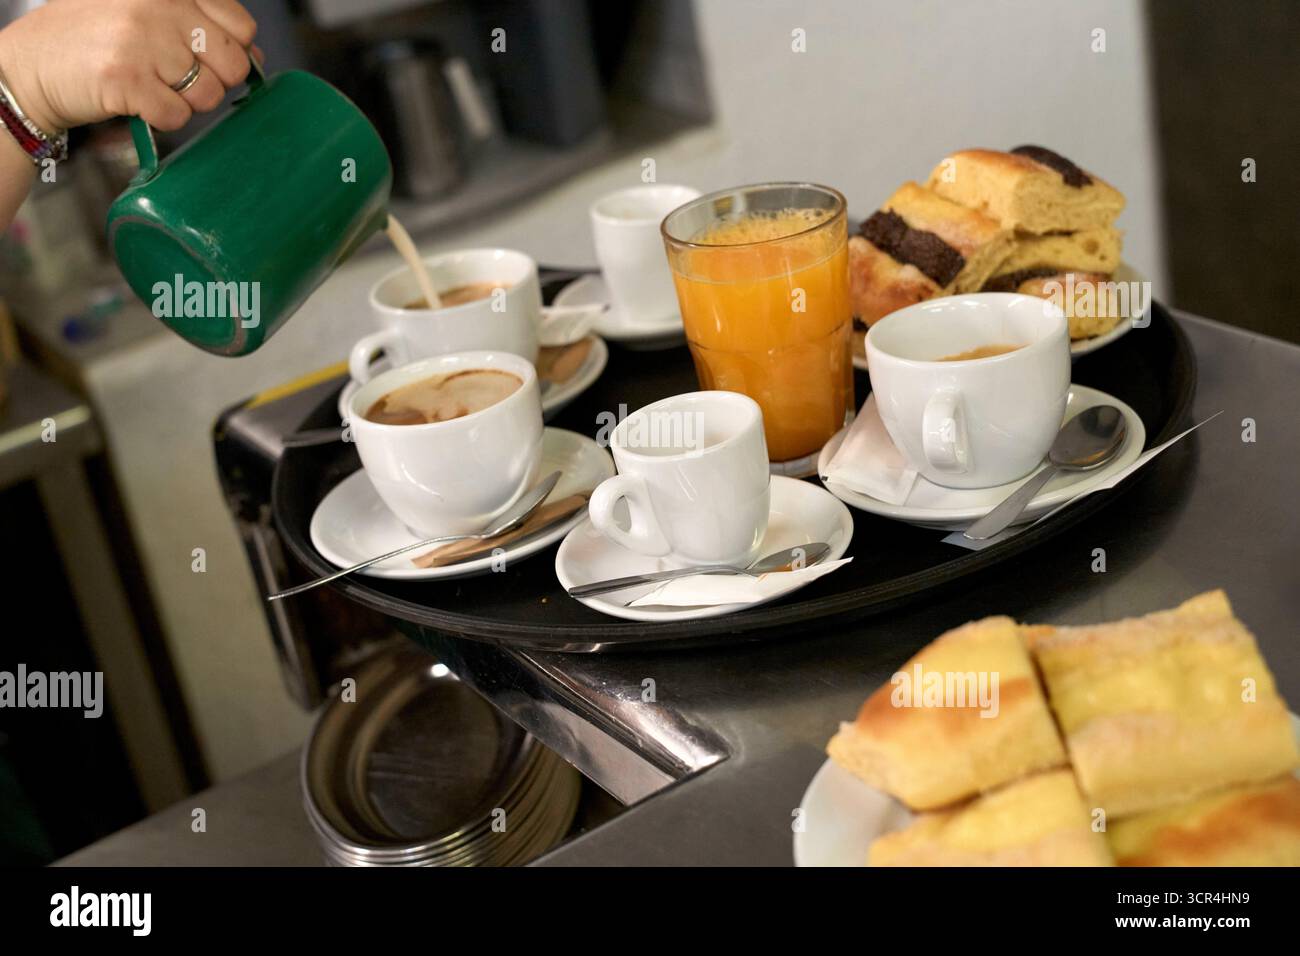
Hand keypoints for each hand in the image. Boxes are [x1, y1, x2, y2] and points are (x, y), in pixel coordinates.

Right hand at [0, 0, 258, 133]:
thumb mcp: (149, 16)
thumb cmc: (96, 42)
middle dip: (213, 82)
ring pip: (210, 94)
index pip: (241, 26)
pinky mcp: (127, 78)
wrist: (31, 67)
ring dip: (187, 103)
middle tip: (177, 79)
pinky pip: (179, 116)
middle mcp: (158, 5)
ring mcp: (142, 41)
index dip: (231, 52)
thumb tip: (256, 56)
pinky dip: (163, 118)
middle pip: (233, 64)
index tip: (205, 58)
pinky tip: (138, 101)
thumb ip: (203, 28)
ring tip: (152, 87)